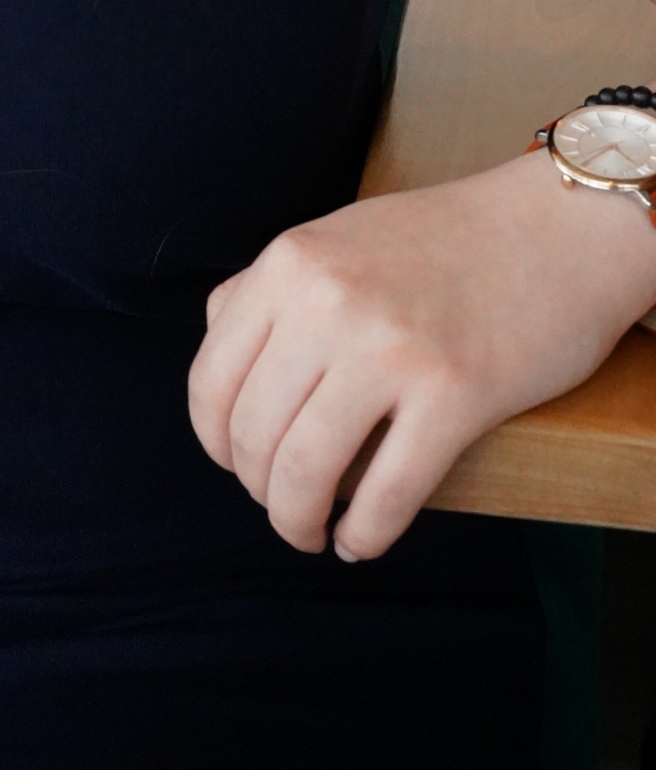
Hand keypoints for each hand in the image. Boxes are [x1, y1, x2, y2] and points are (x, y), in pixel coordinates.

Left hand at [187, 150, 655, 562]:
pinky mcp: (456, 396)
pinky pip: (386, 495)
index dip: (215, 443)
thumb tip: (218, 345)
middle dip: (260, 490)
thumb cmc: (447, 239)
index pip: (212, 380)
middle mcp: (328, 303)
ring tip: (314, 533)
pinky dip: (363, 536)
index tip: (236, 464)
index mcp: (290, 265)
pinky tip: (361, 542)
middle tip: (284, 505)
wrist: (557, 227)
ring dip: (298, 523)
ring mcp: (390, 351)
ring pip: (306, 473)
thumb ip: (272, 288)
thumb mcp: (336, 238)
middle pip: (254, 436)